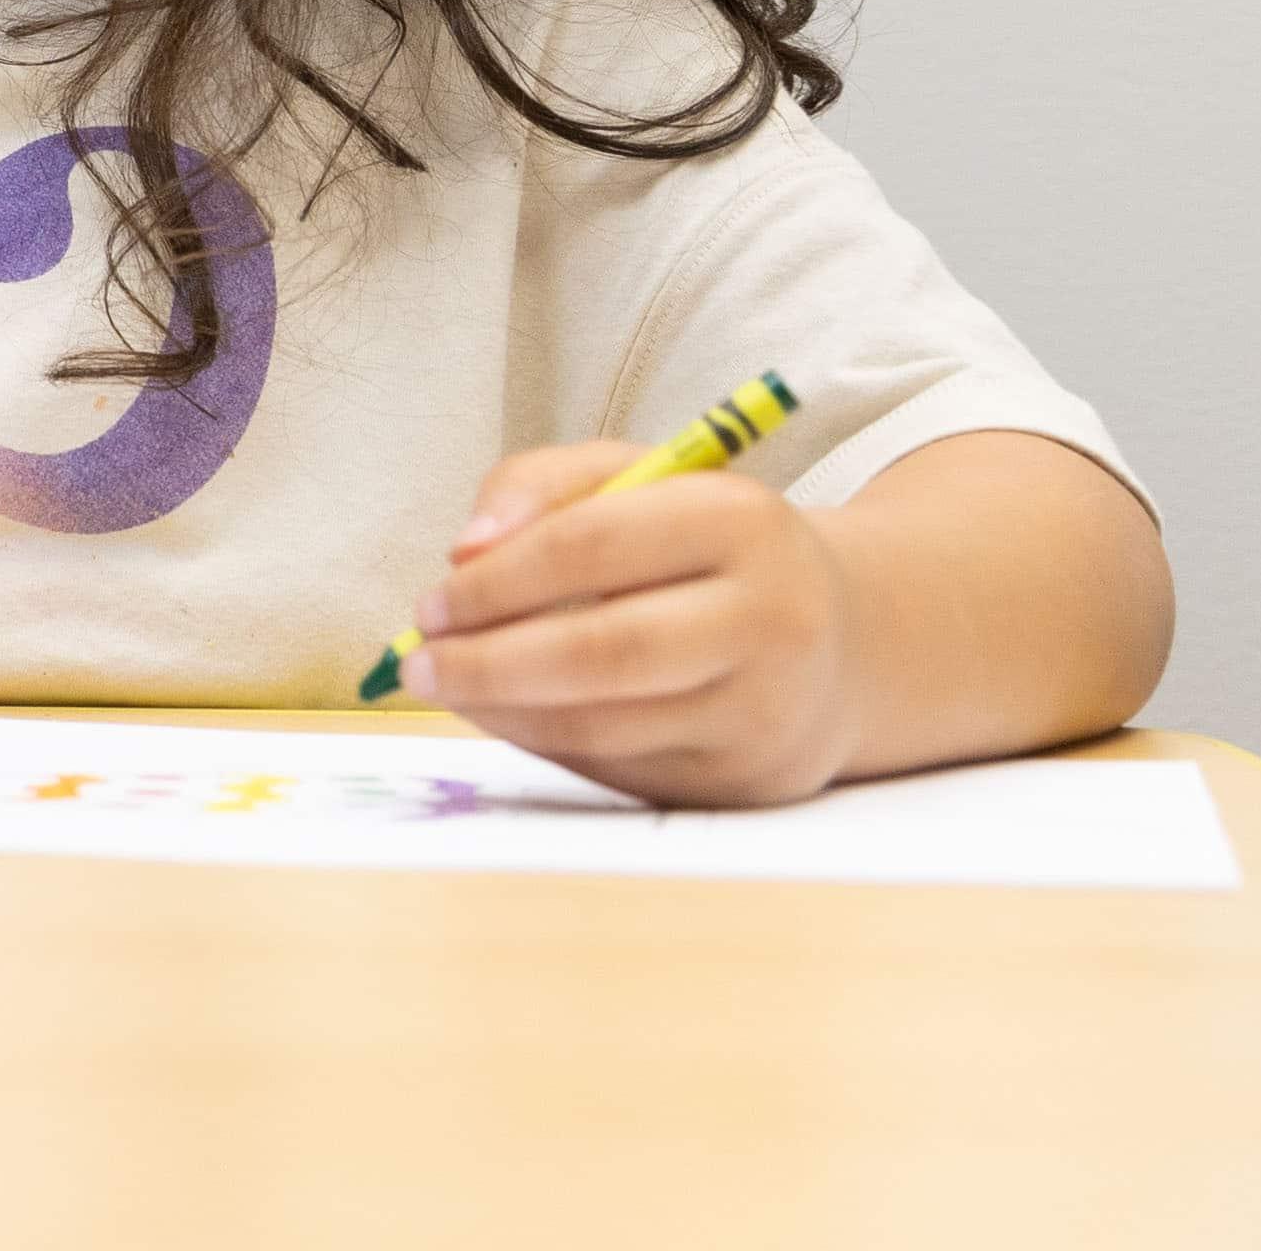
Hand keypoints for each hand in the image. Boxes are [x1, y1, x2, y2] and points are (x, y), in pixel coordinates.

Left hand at [401, 445, 864, 803]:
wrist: (842, 642)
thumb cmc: (707, 548)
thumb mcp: (638, 481)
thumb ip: (538, 488)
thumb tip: (463, 553)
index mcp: (742, 521)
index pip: (593, 544)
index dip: (497, 579)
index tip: (430, 602)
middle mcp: (771, 619)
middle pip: (604, 652)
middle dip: (488, 663)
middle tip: (418, 663)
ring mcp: (766, 710)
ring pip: (606, 724)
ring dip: (505, 712)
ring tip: (450, 688)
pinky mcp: (749, 780)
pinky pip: (622, 768)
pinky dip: (549, 744)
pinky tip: (513, 717)